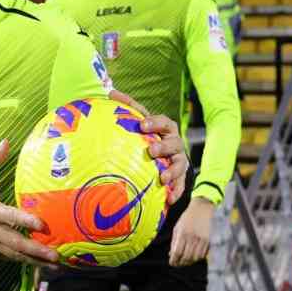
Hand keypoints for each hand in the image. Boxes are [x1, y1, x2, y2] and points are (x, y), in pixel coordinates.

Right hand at [0, 140, 58, 265]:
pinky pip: (10, 260)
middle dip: (37, 250)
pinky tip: (40, 266)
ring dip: (35, 261)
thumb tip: (6, 142)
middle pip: (17, 243)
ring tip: (55, 265)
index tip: (42, 224)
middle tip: (55, 255)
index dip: (25, 221)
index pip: (10, 216)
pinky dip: (25, 263)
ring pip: (16, 255)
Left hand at [109, 89, 189, 203]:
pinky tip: (168, 199)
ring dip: (172, 171)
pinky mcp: (180, 178)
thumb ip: (128, 108)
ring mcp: (178, 161)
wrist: (162, 159)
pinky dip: (176, 192)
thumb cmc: (146, 137)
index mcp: (164, 130)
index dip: (155, 123)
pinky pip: (180, 186)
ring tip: (163, 178)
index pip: (164, 122)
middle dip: (164, 147)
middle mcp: (174, 144)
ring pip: (180, 164)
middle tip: (152, 151)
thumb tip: (110, 91)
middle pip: (173, 143)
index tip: (143, 125)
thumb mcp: (138, 123)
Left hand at [169, 197, 213, 265]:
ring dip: (190, 262)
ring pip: (195, 257)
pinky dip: (198, 258)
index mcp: (182, 233)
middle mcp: (192, 237)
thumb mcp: (177, 227)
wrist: (203, 207)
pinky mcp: (210, 240)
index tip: (172, 263)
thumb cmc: (188, 217)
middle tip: (178, 264)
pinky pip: (204, 254)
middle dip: (181, 263)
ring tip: (186, 261)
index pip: (177, 252)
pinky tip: (194, 256)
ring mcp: (202, 239)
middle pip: (186, 257)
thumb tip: (171, 254)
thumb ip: (174, 241)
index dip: (174, 260)